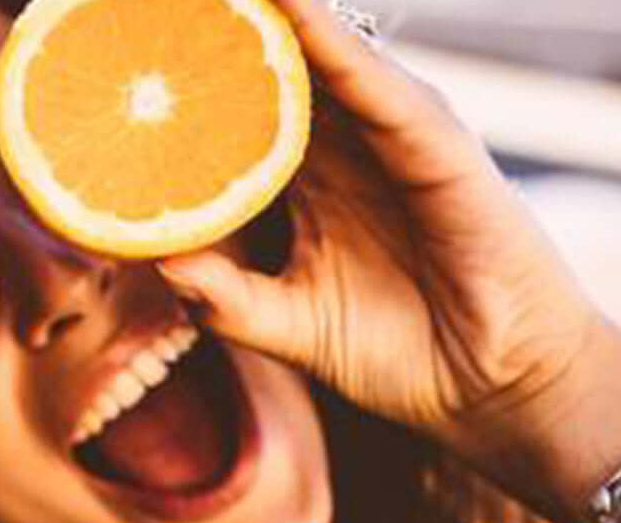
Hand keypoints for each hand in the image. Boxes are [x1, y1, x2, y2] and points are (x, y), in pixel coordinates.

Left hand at [156, 0, 620, 497]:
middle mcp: (349, 148)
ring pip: (325, 60)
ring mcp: (394, 139)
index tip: (127, 58)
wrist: (493, 387)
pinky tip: (289, 8)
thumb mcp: (293, 326)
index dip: (191, 86)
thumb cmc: (400, 352)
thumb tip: (159, 263)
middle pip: (276, 74)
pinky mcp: (438, 147)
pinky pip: (379, 87)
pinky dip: (335, 46)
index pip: (241, 117)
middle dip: (221, 34)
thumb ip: (227, 299)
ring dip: (273, 20)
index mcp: (311, 183)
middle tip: (160, 6)